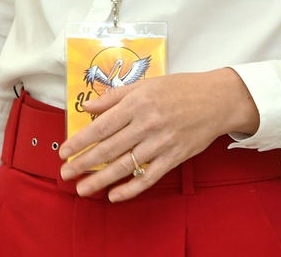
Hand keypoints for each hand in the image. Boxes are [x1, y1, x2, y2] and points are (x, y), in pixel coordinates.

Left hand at [57, 68, 258, 201]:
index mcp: (136, 104)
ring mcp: (161, 143)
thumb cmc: (179, 89)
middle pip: (109, 149)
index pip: (101, 127)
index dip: (80, 142)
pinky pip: (148, 177)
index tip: (64, 152)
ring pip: (125, 166)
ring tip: (83, 189)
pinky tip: (114, 195)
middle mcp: (146, 125)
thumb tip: (88, 106)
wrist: (216, 100)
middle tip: (65, 174)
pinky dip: (130, 189)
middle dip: (84, 164)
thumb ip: (115, 97)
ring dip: (101, 180)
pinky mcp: (174, 158)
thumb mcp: (144, 85)